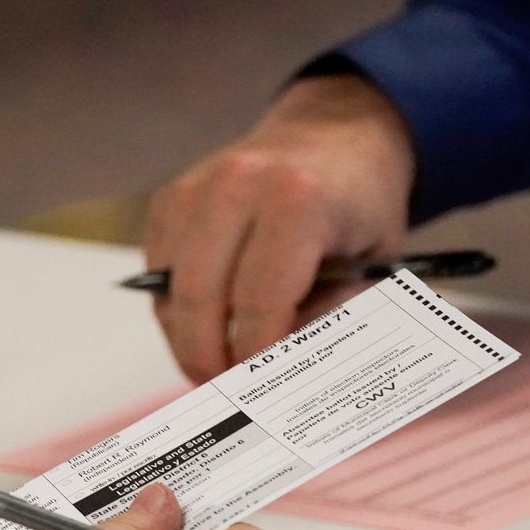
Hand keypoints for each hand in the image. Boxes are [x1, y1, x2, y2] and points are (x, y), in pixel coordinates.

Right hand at [144, 75, 415, 381]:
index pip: (258, 301)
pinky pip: (159, 275)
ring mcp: (193, 190)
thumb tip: (276, 378)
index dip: (255, 357)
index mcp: (296, 199)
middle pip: (199, 298)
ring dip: (187, 339)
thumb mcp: (370, 265)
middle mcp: (235, 186)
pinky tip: (206, 326)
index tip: (261, 393)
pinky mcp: (168, 201)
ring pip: (170, 292)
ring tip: (214, 367)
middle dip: (207, 358)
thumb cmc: (358, 208)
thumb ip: (327, 318)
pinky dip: (177, 311)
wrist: (332, 136)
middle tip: (225, 393)